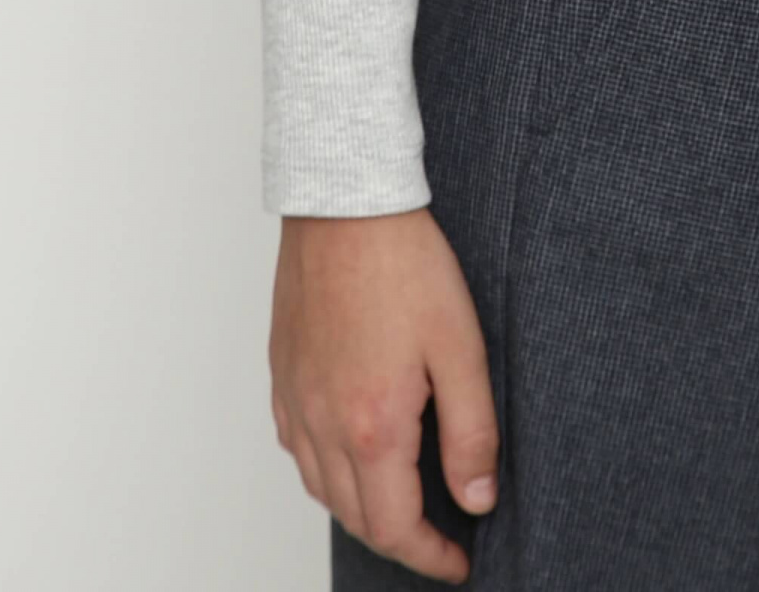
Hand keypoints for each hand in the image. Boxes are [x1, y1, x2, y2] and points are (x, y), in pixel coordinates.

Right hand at [269, 207, 498, 581]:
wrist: (346, 203)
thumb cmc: (405, 264)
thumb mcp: (461, 347)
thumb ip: (471, 432)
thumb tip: (477, 499)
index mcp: (371, 427)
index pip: (396, 528)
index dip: (431, 557)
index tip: (459, 563)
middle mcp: (322, 426)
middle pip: (356, 518)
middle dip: (400, 539)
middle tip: (440, 538)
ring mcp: (294, 402)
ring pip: (321, 489)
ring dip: (362, 509)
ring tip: (403, 504)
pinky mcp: (281, 375)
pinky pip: (298, 449)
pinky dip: (327, 470)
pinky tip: (352, 451)